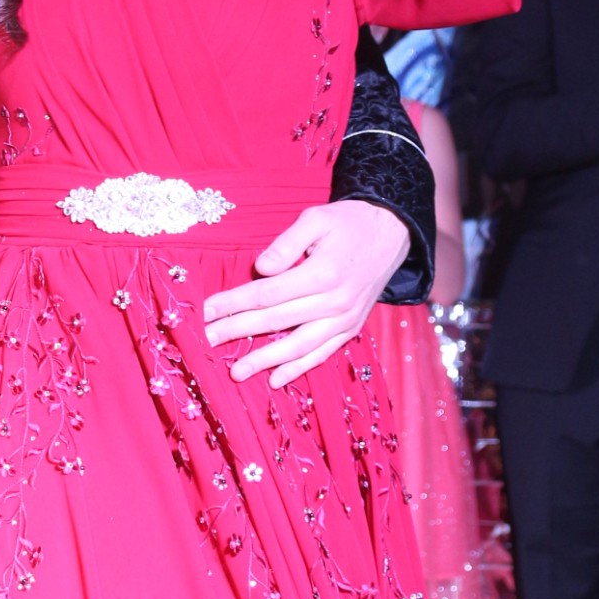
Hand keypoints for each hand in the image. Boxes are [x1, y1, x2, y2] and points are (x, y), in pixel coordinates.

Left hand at [202, 200, 410, 386]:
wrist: (391, 233)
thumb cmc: (347, 223)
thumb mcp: (316, 218)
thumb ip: (287, 243)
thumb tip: (261, 269)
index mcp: (322, 273)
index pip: (267, 294)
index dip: (234, 303)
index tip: (207, 310)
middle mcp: (334, 302)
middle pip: (276, 321)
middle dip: (238, 331)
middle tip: (207, 340)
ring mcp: (344, 319)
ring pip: (299, 346)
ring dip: (265, 360)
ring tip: (237, 372)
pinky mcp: (351, 328)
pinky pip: (322, 353)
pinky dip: (299, 368)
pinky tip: (276, 379)